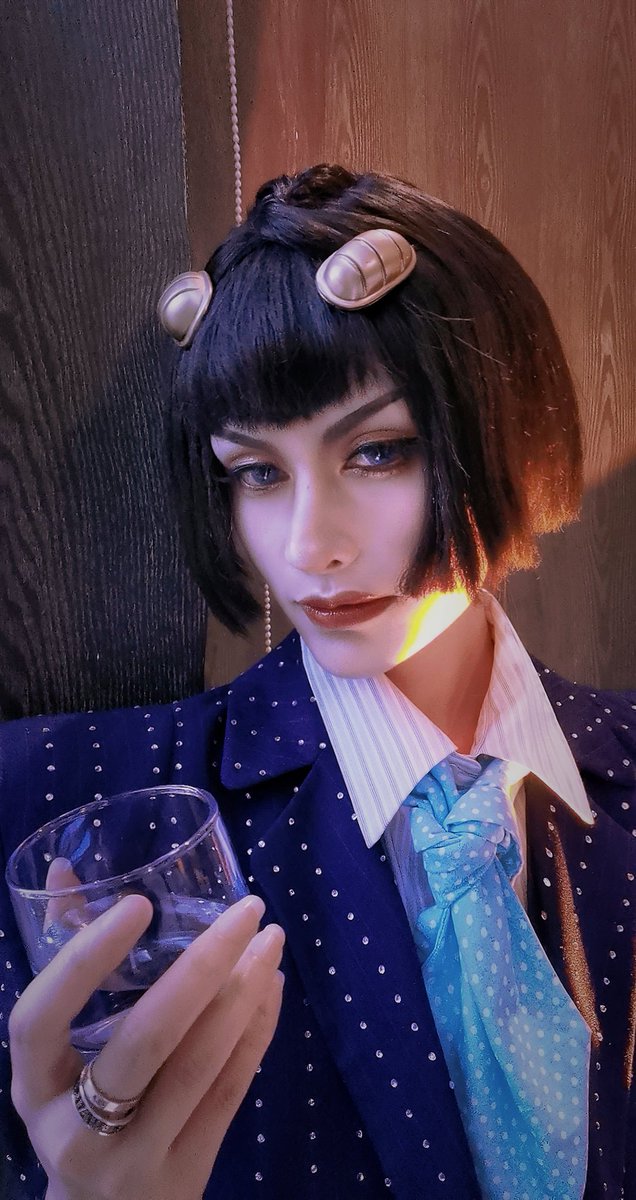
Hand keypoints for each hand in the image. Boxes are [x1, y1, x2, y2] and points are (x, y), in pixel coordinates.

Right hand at [9, 893, 283, 1199]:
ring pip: (200, 1065)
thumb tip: (66, 870)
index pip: (42, 1019)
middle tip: (248, 909)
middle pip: (146, 1041)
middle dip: (204, 966)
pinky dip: (257, 1031)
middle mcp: (76, 1130)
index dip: (85, 960)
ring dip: (244, 992)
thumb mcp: (54, 1054)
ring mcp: (135, 1158)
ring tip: (270, 938)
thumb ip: (65, 961)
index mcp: (32, 1087)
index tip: (138, 904)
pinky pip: (231, 1091)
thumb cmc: (73, 1111)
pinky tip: (272, 985)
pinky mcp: (187, 1171)